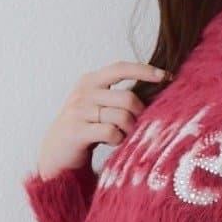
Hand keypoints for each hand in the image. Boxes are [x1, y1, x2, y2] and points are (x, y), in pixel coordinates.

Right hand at [36, 61, 167, 180]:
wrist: (55, 154)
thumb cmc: (84, 130)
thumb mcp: (98, 107)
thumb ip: (117, 98)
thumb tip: (153, 96)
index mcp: (91, 81)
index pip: (121, 68)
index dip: (145, 70)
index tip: (166, 76)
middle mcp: (84, 91)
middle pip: (128, 97)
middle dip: (139, 115)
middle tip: (138, 127)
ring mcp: (79, 110)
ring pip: (122, 116)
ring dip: (129, 130)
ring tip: (124, 137)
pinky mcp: (77, 131)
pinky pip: (111, 132)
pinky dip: (119, 141)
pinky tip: (114, 144)